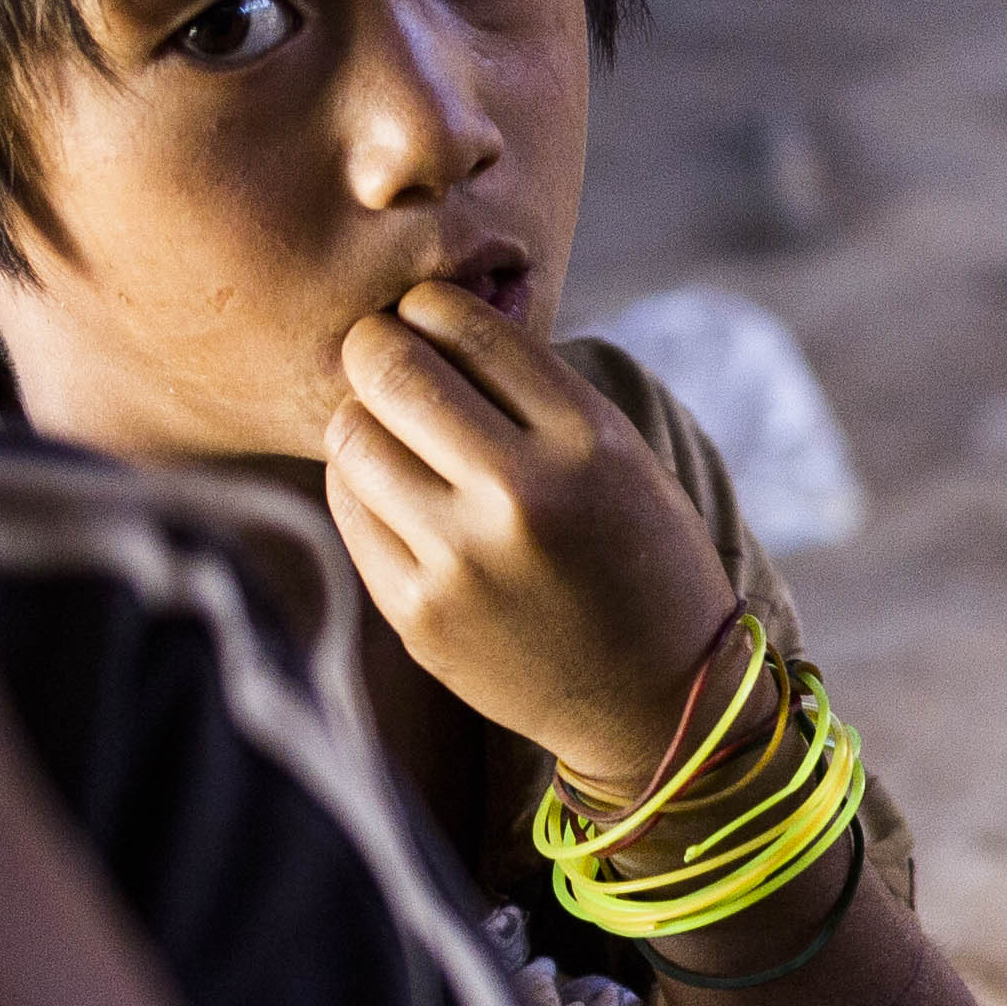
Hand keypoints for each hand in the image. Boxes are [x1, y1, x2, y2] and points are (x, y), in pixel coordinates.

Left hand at [323, 286, 744, 792]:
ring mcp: (461, 562)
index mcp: (586, 443)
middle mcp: (521, 497)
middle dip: (375, 344)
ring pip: (351, 435)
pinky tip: (391, 485)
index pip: (466, 328)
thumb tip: (426, 320)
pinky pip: (349, 509)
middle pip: (391, 369)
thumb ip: (534, 391)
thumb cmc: (638, 556)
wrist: (657, 700)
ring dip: (362, 415)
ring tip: (391, 426)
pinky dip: (359, 481)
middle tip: (382, 351)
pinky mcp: (418, 615)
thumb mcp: (619, 456)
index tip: (426, 314)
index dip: (430, 305)